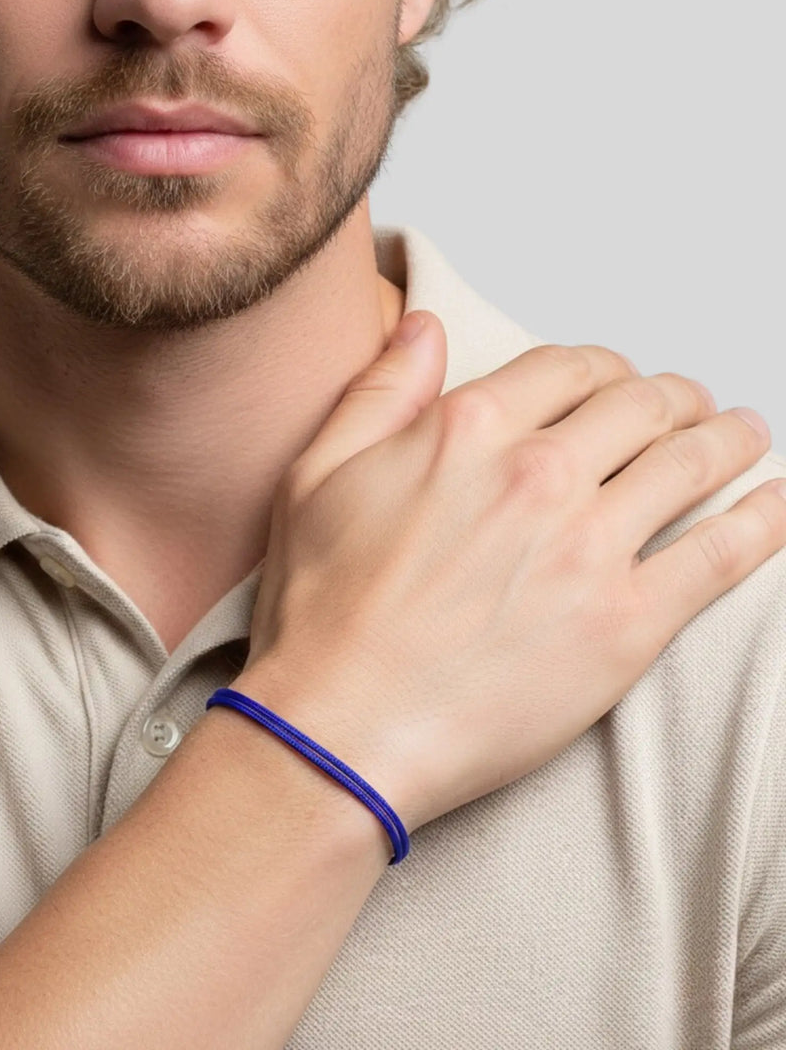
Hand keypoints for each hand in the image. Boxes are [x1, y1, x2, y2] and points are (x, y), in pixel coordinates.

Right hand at [235, 311, 785, 833]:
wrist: (341, 727)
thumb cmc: (321, 611)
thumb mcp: (316, 477)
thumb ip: (380, 392)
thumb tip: (424, 327)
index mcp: (467, 432)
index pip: (566, 368)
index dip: (600, 368)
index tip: (613, 383)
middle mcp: (538, 474)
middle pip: (640, 405)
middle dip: (671, 397)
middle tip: (685, 409)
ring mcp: (590, 548)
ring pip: (693, 463)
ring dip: (729, 438)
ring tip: (744, 436)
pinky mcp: (627, 625)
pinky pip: (724, 554)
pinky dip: (766, 519)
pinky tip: (779, 502)